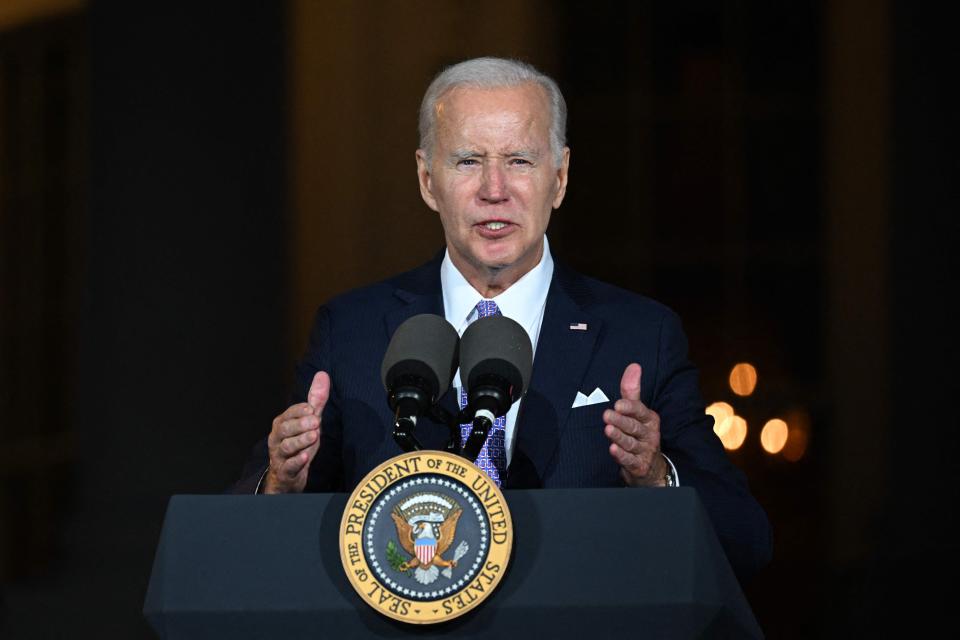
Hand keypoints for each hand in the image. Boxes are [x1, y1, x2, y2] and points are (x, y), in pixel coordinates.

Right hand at [262, 371, 329, 493]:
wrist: (287, 476)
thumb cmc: (299, 445)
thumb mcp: (309, 422)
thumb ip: (316, 401)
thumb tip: (322, 374)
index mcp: (282, 424)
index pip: (289, 414)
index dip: (299, 411)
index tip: (312, 408)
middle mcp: (277, 438)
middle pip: (285, 429)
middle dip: (300, 424)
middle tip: (315, 421)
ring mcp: (280, 455)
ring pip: (286, 447)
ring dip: (300, 441)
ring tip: (314, 436)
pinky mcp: (285, 472)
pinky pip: (288, 467)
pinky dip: (296, 461)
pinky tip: (305, 457)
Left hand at [603, 363, 667, 486]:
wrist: (651, 467)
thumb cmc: (640, 433)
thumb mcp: (638, 412)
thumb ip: (632, 390)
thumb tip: (634, 366)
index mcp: (649, 419)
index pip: (640, 411)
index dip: (629, 408)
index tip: (618, 404)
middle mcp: (649, 434)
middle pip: (634, 427)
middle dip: (620, 421)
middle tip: (607, 415)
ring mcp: (645, 451)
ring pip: (630, 443)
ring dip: (619, 436)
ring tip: (608, 430)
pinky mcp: (638, 465)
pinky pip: (629, 460)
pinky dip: (621, 455)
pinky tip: (612, 450)